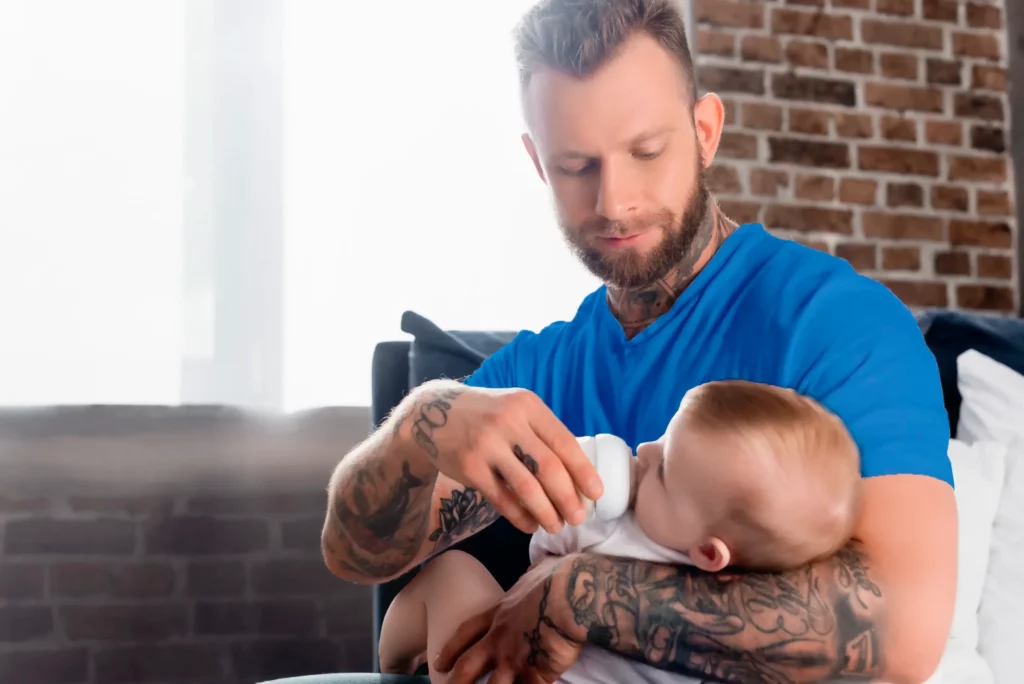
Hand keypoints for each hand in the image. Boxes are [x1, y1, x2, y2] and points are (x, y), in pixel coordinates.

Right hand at [403, 382, 602, 533]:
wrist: (431, 413)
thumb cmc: (486, 415)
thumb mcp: (515, 409)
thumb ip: (541, 432)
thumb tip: (577, 474)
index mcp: (527, 405)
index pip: (564, 442)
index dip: (583, 472)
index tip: (597, 494)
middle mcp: (508, 421)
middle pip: (549, 468)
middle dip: (569, 498)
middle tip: (579, 517)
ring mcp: (487, 444)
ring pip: (527, 487)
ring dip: (547, 512)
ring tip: (556, 526)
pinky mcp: (469, 466)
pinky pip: (502, 499)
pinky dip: (520, 516)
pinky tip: (529, 525)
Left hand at [435, 555, 582, 683]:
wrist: (571, 592)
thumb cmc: (557, 576)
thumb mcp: (537, 572)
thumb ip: (532, 576)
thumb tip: (539, 567)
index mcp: (499, 613)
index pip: (466, 632)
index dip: (451, 649)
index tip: (438, 663)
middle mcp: (500, 639)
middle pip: (468, 666)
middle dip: (455, 682)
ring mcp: (516, 658)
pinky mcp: (536, 673)